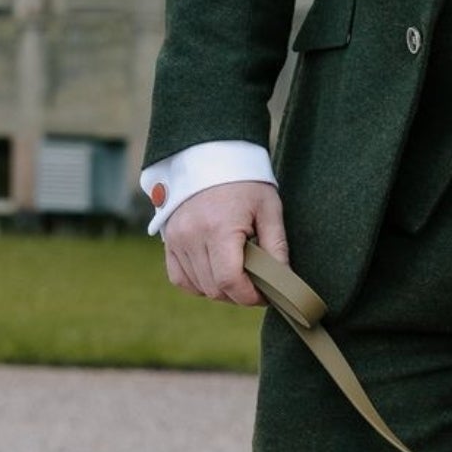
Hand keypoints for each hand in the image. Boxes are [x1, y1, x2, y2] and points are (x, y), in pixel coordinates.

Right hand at [161, 181, 288, 306]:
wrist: (210, 155)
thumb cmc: (245, 181)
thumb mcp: (268, 208)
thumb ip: (276, 246)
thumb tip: (283, 281)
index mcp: (219, 228)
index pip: (230, 281)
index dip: (250, 296)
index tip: (267, 295)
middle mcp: (192, 236)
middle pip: (215, 289)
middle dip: (239, 295)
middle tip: (258, 287)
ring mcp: (176, 240)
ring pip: (198, 287)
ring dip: (221, 291)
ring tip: (240, 278)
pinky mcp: (169, 241)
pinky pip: (179, 278)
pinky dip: (198, 284)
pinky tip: (216, 276)